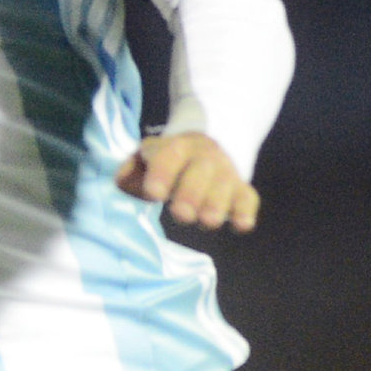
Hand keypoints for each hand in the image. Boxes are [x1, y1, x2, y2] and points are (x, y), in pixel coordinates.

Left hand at [118, 133, 260, 231]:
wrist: (206, 146)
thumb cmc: (167, 161)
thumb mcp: (147, 158)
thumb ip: (131, 170)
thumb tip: (121, 182)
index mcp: (176, 147)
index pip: (170, 155)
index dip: (162, 173)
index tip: (153, 193)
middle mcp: (204, 157)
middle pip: (201, 171)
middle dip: (192, 192)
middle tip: (182, 214)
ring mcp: (225, 172)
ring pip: (226, 185)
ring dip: (217, 204)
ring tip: (208, 222)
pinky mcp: (241, 189)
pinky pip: (248, 198)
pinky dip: (246, 211)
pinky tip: (241, 225)